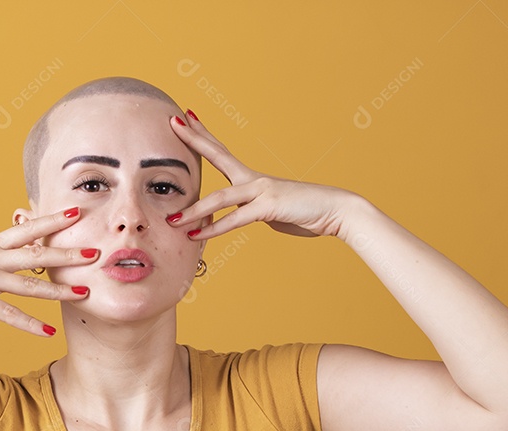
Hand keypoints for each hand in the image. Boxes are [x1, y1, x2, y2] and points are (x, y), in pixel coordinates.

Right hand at [0, 207, 96, 335]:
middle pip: (36, 253)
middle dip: (68, 252)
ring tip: (85, 292)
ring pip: (28, 284)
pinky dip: (28, 324)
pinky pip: (5, 314)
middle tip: (98, 250)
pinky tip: (47, 332)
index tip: (77, 211)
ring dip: (58, 290)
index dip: (52, 220)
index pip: (26, 229)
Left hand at [167, 112, 360, 240]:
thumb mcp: (271, 210)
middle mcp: (253, 179)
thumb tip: (242, 214)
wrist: (335, 211)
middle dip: (194, 139)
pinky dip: (215, 229)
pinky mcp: (269, 207)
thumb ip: (252, 210)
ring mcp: (261, 191)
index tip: (187, 119)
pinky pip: (236, 219)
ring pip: (220, 197)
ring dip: (194, 210)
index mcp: (252, 178)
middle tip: (174, 122)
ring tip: (172, 218)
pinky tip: (197, 235)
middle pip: (218, 155)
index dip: (203, 136)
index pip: (222, 151)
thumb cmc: (305, 211)